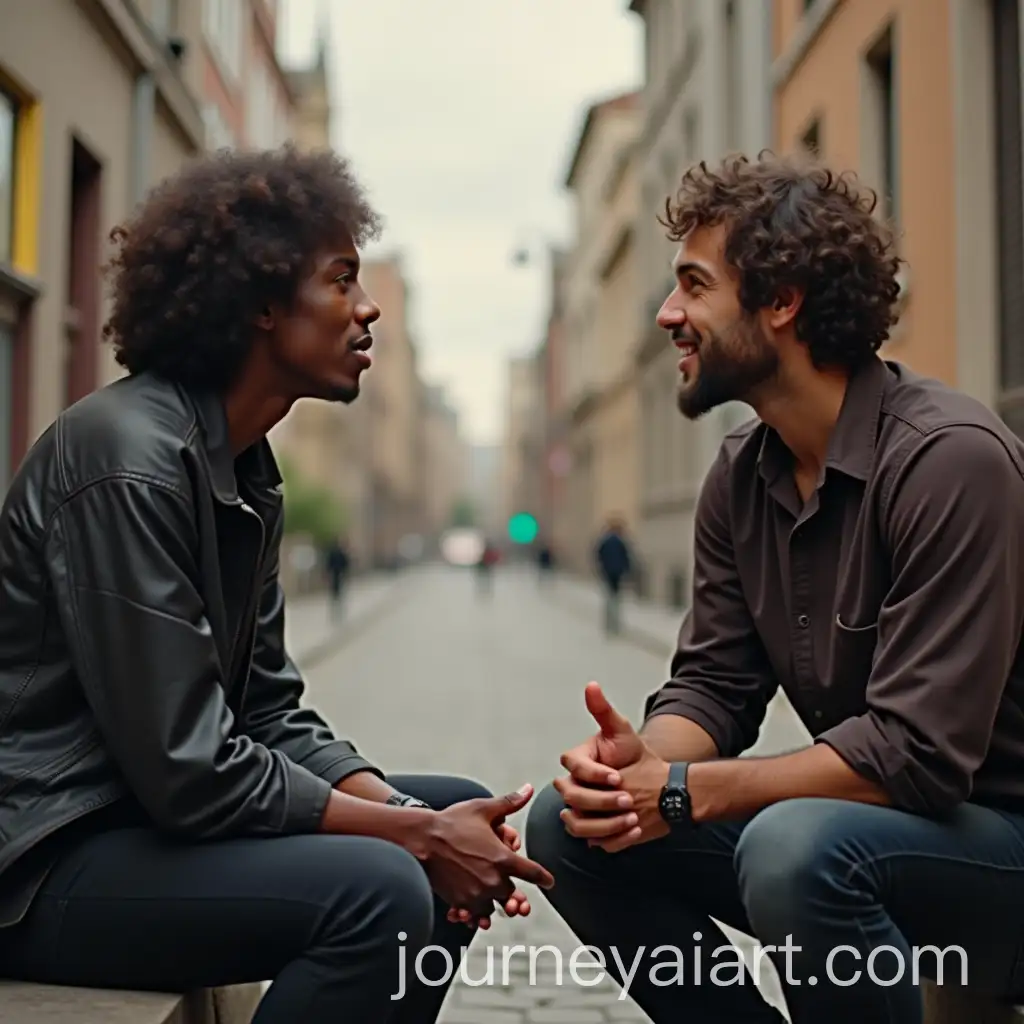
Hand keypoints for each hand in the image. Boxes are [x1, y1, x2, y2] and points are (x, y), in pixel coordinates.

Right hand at [420, 784, 553, 921]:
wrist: (422, 838)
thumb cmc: (453, 821)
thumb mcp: (483, 808)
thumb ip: (510, 802)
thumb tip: (528, 789)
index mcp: (503, 859)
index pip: (533, 874)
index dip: (544, 878)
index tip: (549, 881)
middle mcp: (492, 881)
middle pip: (513, 895)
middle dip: (514, 892)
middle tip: (515, 892)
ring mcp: (475, 894)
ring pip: (494, 907)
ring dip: (494, 902)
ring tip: (490, 894)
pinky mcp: (459, 901)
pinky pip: (474, 915)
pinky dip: (476, 913)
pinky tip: (474, 907)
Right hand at [554, 682, 667, 851]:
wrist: (658, 786)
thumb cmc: (636, 757)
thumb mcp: (622, 732)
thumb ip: (604, 711)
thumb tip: (592, 685)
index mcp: (578, 765)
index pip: (572, 770)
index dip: (593, 775)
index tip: (617, 776)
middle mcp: (575, 790)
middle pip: (572, 800)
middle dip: (601, 801)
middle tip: (629, 799)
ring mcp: (584, 814)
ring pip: (578, 827)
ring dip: (607, 825)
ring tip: (633, 817)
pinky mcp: (598, 833)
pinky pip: (597, 843)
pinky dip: (618, 839)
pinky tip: (636, 829)